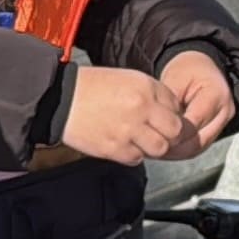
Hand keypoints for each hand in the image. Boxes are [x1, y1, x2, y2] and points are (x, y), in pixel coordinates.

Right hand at [60, 64, 188, 165]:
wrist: (61, 99)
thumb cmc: (92, 88)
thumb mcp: (128, 79)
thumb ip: (152, 94)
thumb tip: (171, 113)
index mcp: (145, 87)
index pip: (176, 107)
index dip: (172, 115)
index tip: (163, 119)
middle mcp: (140, 107)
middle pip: (175, 131)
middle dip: (170, 134)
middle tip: (158, 134)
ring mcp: (128, 130)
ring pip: (160, 148)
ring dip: (153, 147)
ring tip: (141, 140)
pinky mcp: (114, 148)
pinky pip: (137, 158)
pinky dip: (133, 154)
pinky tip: (123, 144)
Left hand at [158, 49, 235, 157]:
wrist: (199, 66)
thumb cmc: (185, 69)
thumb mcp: (174, 80)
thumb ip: (168, 106)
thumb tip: (158, 130)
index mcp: (216, 95)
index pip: (193, 124)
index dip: (171, 134)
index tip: (152, 135)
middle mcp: (225, 111)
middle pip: (198, 141)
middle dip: (174, 148)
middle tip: (151, 149)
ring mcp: (222, 122)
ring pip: (198, 147)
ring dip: (176, 152)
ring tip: (155, 150)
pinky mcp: (216, 130)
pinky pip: (198, 146)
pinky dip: (181, 150)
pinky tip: (165, 149)